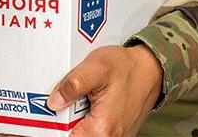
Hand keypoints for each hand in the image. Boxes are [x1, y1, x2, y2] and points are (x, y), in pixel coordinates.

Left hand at [47, 45, 162, 136]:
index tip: (46, 118)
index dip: (52, 129)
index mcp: (102, 129)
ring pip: (83, 134)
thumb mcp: (96, 67)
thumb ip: (73, 84)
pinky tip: (85, 105)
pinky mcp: (114, 132)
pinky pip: (92, 132)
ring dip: (73, 122)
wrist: (150, 68)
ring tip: (75, 102)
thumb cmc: (127, 67)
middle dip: (62, 124)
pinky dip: (84, 121)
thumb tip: (54, 102)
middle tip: (62, 104)